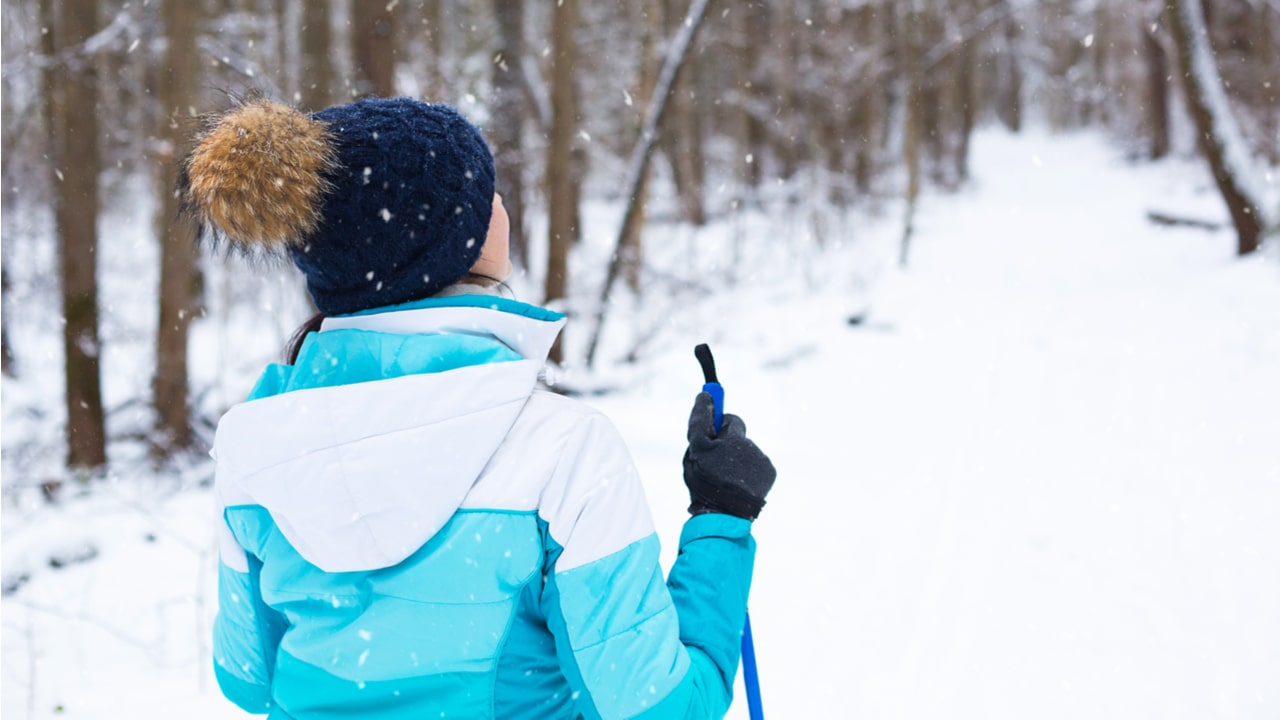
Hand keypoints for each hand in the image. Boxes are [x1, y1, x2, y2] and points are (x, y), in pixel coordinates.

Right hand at [682, 393, 775, 519]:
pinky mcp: (770, 474)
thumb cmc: (706, 481)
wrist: (724, 513)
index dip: (720, 426)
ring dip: (736, 462)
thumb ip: (700, 420)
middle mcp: (752, 446)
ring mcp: (763, 461)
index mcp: (735, 438)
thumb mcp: (695, 450)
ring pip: (746, 454)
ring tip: (725, 480)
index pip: (731, 420)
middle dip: (727, 447)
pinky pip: (757, 467)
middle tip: (714, 463)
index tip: (713, 433)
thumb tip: (705, 395)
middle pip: (738, 439)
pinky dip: (748, 473)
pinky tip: (738, 485)